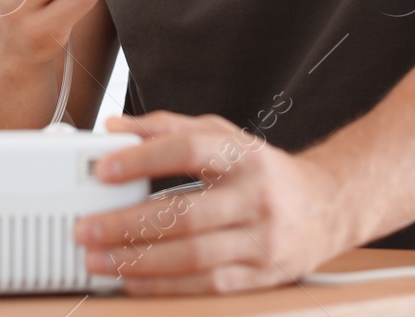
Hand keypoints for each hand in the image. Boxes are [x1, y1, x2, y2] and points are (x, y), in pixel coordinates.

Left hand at [74, 112, 351, 293]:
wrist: (328, 206)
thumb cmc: (265, 171)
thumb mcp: (225, 137)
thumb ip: (170, 129)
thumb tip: (115, 128)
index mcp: (245, 156)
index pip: (189, 151)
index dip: (144, 159)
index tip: (104, 168)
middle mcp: (256, 198)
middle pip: (185, 214)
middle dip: (127, 225)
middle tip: (86, 228)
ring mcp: (262, 241)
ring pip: (192, 258)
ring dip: (137, 262)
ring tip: (99, 259)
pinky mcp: (261, 276)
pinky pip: (206, 286)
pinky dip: (164, 286)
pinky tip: (132, 280)